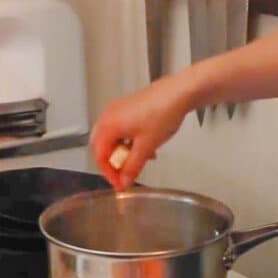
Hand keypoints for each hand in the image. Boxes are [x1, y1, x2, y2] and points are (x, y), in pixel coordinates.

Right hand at [90, 74, 195, 188]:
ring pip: (113, 137)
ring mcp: (117, 109)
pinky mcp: (128, 106)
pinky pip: (121, 128)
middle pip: (102, 146)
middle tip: (125, 175)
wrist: (178, 93)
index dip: (109, 173)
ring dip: (123, 152)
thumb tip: (124, 181)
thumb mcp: (146, 147)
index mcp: (108, 126)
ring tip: (138, 161)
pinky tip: (144, 147)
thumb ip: (132, 167)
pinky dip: (128, 141)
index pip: (100, 156)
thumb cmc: (161, 114)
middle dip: (114, 162)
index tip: (120, 184)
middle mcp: (108, 115)